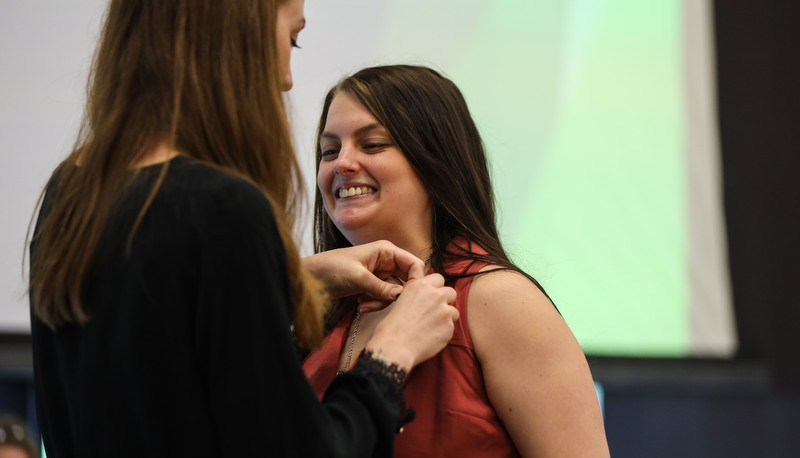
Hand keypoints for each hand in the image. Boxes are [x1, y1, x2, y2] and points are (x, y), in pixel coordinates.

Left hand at [302, 241, 423, 300]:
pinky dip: (375, 303)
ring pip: (394, 292)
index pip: (414, 264)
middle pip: (406, 280)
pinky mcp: (372, 285)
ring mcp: (380, 274)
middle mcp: (386, 261)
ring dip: (382, 302)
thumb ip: (380, 288)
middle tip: (383, 304)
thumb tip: (400, 297)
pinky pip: (383, 297)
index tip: (407, 298)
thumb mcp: (357, 277)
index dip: (415, 281)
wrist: (310, 278)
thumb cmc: (330, 268)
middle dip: (396, 295)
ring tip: (364, 305)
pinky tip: (360, 305)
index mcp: (386, 250)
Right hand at [363, 273, 458, 371]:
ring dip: (446, 317)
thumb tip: (424, 288)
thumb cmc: (392, 327)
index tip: (431, 297)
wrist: (395, 346)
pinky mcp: (449, 326)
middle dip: (445, 301)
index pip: (439, 278)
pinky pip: (452, 326)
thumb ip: (417, 292)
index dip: (436, 288)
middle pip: (451, 292)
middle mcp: (435, 294)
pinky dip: (444, 331)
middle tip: (434, 312)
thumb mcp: (401, 299)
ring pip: (453, 310)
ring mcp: (444, 310)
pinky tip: (431, 337)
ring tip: (431, 327)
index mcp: (420, 285)